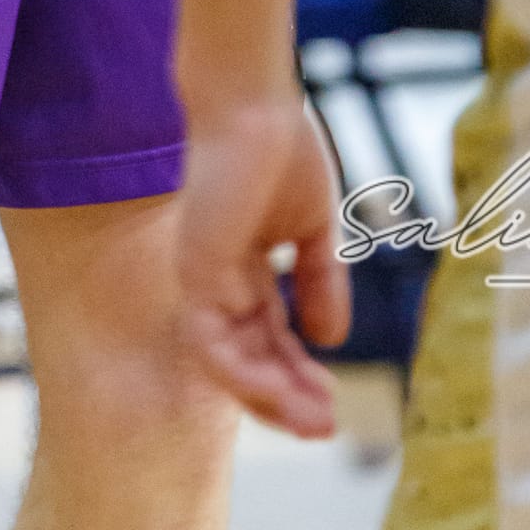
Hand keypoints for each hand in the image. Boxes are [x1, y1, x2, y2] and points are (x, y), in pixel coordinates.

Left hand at [177, 93, 347, 436]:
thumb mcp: (313, 227)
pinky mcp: (194, 272)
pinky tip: (280, 392)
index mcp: (245, 270)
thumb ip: (320, 280)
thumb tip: (331, 341)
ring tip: (315, 422)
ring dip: (272, 397)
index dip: (299, 375)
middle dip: (289, 397)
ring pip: (231, 362)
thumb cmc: (281, 146)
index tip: (334, 404)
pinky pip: (213, 341)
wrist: (253, 101)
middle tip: (327, 428)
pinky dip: (244, 372)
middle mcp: (220, 282)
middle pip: (252, 358)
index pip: (270, 339)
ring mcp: (203, 280)